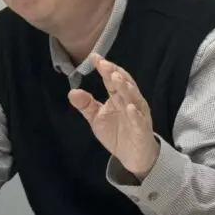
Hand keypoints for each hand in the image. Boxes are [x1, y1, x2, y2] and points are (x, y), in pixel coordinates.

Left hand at [68, 54, 159, 178]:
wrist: (133, 157)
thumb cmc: (117, 133)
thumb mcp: (96, 118)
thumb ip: (86, 104)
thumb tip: (72, 91)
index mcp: (119, 97)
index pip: (112, 79)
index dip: (104, 68)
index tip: (94, 57)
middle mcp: (130, 102)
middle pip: (123, 84)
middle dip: (114, 73)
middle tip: (104, 64)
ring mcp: (138, 115)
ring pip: (133, 99)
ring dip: (125, 88)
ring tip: (116, 78)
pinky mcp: (142, 130)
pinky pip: (139, 121)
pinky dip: (135, 114)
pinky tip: (129, 107)